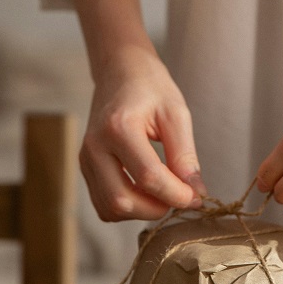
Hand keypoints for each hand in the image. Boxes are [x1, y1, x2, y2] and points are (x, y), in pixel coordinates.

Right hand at [80, 47, 205, 220]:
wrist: (119, 72)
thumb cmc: (150, 88)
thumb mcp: (176, 115)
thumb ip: (185, 156)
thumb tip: (196, 194)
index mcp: (119, 127)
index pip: (149, 177)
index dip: (177, 195)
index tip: (197, 198)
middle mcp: (95, 146)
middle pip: (122, 201)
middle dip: (157, 209)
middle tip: (180, 197)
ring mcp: (85, 159)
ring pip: (110, 209)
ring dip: (142, 212)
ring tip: (164, 193)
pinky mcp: (85, 168)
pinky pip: (104, 205)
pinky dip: (129, 208)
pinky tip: (146, 192)